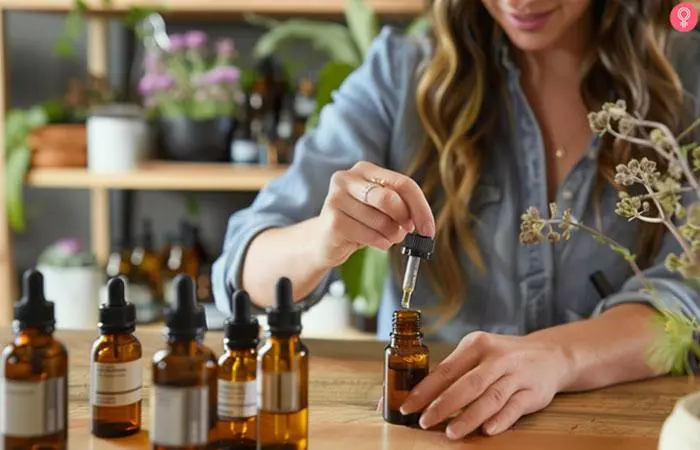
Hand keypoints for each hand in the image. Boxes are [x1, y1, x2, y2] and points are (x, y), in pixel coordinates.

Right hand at [315, 161, 435, 267]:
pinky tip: (378, 243)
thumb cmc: (358, 222)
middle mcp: (347, 178)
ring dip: (392, 235)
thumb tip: (421, 222)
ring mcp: (336, 198)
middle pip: (389, 198)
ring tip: (388, 237)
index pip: (402, 183)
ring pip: (380, 220)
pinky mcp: (332, 221)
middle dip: (404, 219)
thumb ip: (400, 207)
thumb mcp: (381, 209)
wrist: (324, 239)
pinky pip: (368, 234)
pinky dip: (380, 243)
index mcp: (365, 170)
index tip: (429, 228)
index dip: (420, 207)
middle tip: (407, 231)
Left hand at [399, 331, 572, 439]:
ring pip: (491, 397)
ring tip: (451, 432)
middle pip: (467, 383)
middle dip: (443, 405)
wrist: (549, 355)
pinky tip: (487, 430)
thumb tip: (419, 396)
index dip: (425, 389)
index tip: (408, 406)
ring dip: (470, 416)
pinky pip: (515, 407)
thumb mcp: (478, 353)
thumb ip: (454, 372)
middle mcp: (497, 357)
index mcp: (476, 344)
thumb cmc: (503, 357)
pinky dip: (501, 419)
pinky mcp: (533, 392)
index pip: (446, 369)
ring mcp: (516, 374)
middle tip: (424, 421)